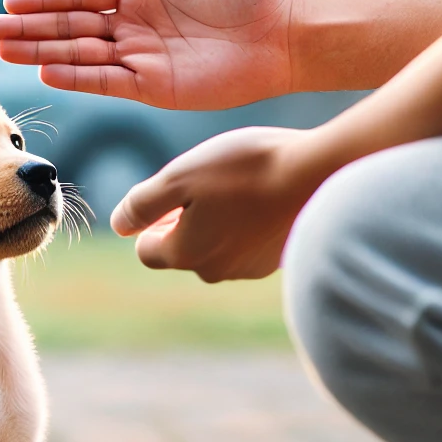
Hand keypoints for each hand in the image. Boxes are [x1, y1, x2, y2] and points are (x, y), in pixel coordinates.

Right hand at [0, 0, 293, 109]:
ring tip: (3, 51)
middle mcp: (134, 28)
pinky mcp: (153, 89)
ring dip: (41, 54)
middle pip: (70, 28)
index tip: (10, 2)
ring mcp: (140, 60)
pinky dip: (76, 78)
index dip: (45, 1)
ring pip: (79, 56)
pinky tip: (46, 72)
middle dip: (30, 29)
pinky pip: (106, 83)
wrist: (283, 34)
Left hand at [111, 127, 328, 281]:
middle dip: (183, 221)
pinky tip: (266, 196)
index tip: (171, 193)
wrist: (322, 174)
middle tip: (206, 183)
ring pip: (218, 247)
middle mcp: (216, 271)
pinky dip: (249, 223)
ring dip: (218, 221)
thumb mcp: (179, 177)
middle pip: (183, 250)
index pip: (147, 250)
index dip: (150, 221)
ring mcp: (251, 269)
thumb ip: (142, 204)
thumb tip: (119, 225)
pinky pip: (250, 244)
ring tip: (240, 186)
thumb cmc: (245, 170)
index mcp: (186, 254)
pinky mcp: (280, 259)